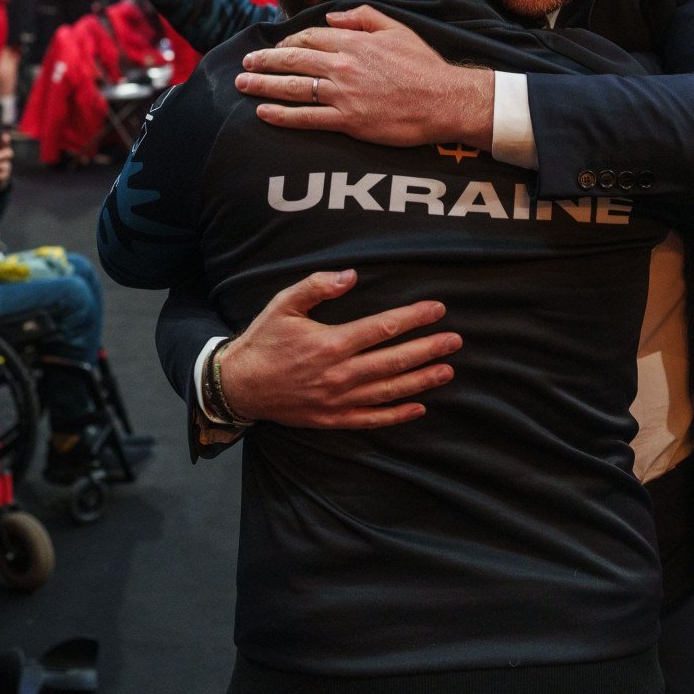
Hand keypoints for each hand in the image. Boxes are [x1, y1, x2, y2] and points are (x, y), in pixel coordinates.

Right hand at [215, 270, 460, 428]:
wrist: (238, 386)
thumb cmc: (263, 341)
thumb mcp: (283, 304)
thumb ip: (317, 286)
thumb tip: (351, 275)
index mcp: (330, 343)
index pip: (382, 328)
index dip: (413, 318)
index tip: (437, 309)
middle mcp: (339, 374)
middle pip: (394, 361)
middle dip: (428, 349)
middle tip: (455, 341)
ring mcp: (337, 400)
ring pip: (389, 391)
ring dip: (421, 380)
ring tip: (447, 370)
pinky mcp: (332, 418)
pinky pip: (371, 419)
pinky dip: (397, 414)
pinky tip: (419, 407)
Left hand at [235, 6, 494, 147]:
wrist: (444, 100)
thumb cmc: (424, 65)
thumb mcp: (397, 29)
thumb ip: (362, 17)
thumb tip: (332, 18)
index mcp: (354, 42)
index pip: (309, 37)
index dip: (287, 41)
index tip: (276, 46)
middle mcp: (343, 66)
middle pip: (293, 60)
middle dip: (264, 61)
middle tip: (245, 63)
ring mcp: (343, 95)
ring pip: (293, 87)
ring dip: (263, 85)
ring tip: (243, 84)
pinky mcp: (348, 122)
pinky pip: (306, 118)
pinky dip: (281, 115)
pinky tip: (263, 113)